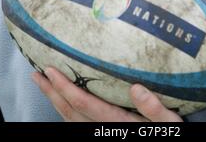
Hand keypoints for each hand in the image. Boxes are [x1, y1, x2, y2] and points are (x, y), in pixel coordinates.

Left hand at [32, 67, 182, 121]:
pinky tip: (61, 100)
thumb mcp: (168, 123)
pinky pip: (76, 122)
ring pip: (69, 118)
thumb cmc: (168, 134)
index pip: (83, 102)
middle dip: (51, 92)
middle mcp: (103, 129)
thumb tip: (136, 88)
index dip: (64, 86)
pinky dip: (64, 109)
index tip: (50, 70)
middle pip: (69, 111)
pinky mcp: (103, 132)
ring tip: (42, 84)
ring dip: (54, 100)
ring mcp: (101, 133)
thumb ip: (154, 108)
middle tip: (36, 74)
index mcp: (117, 122)